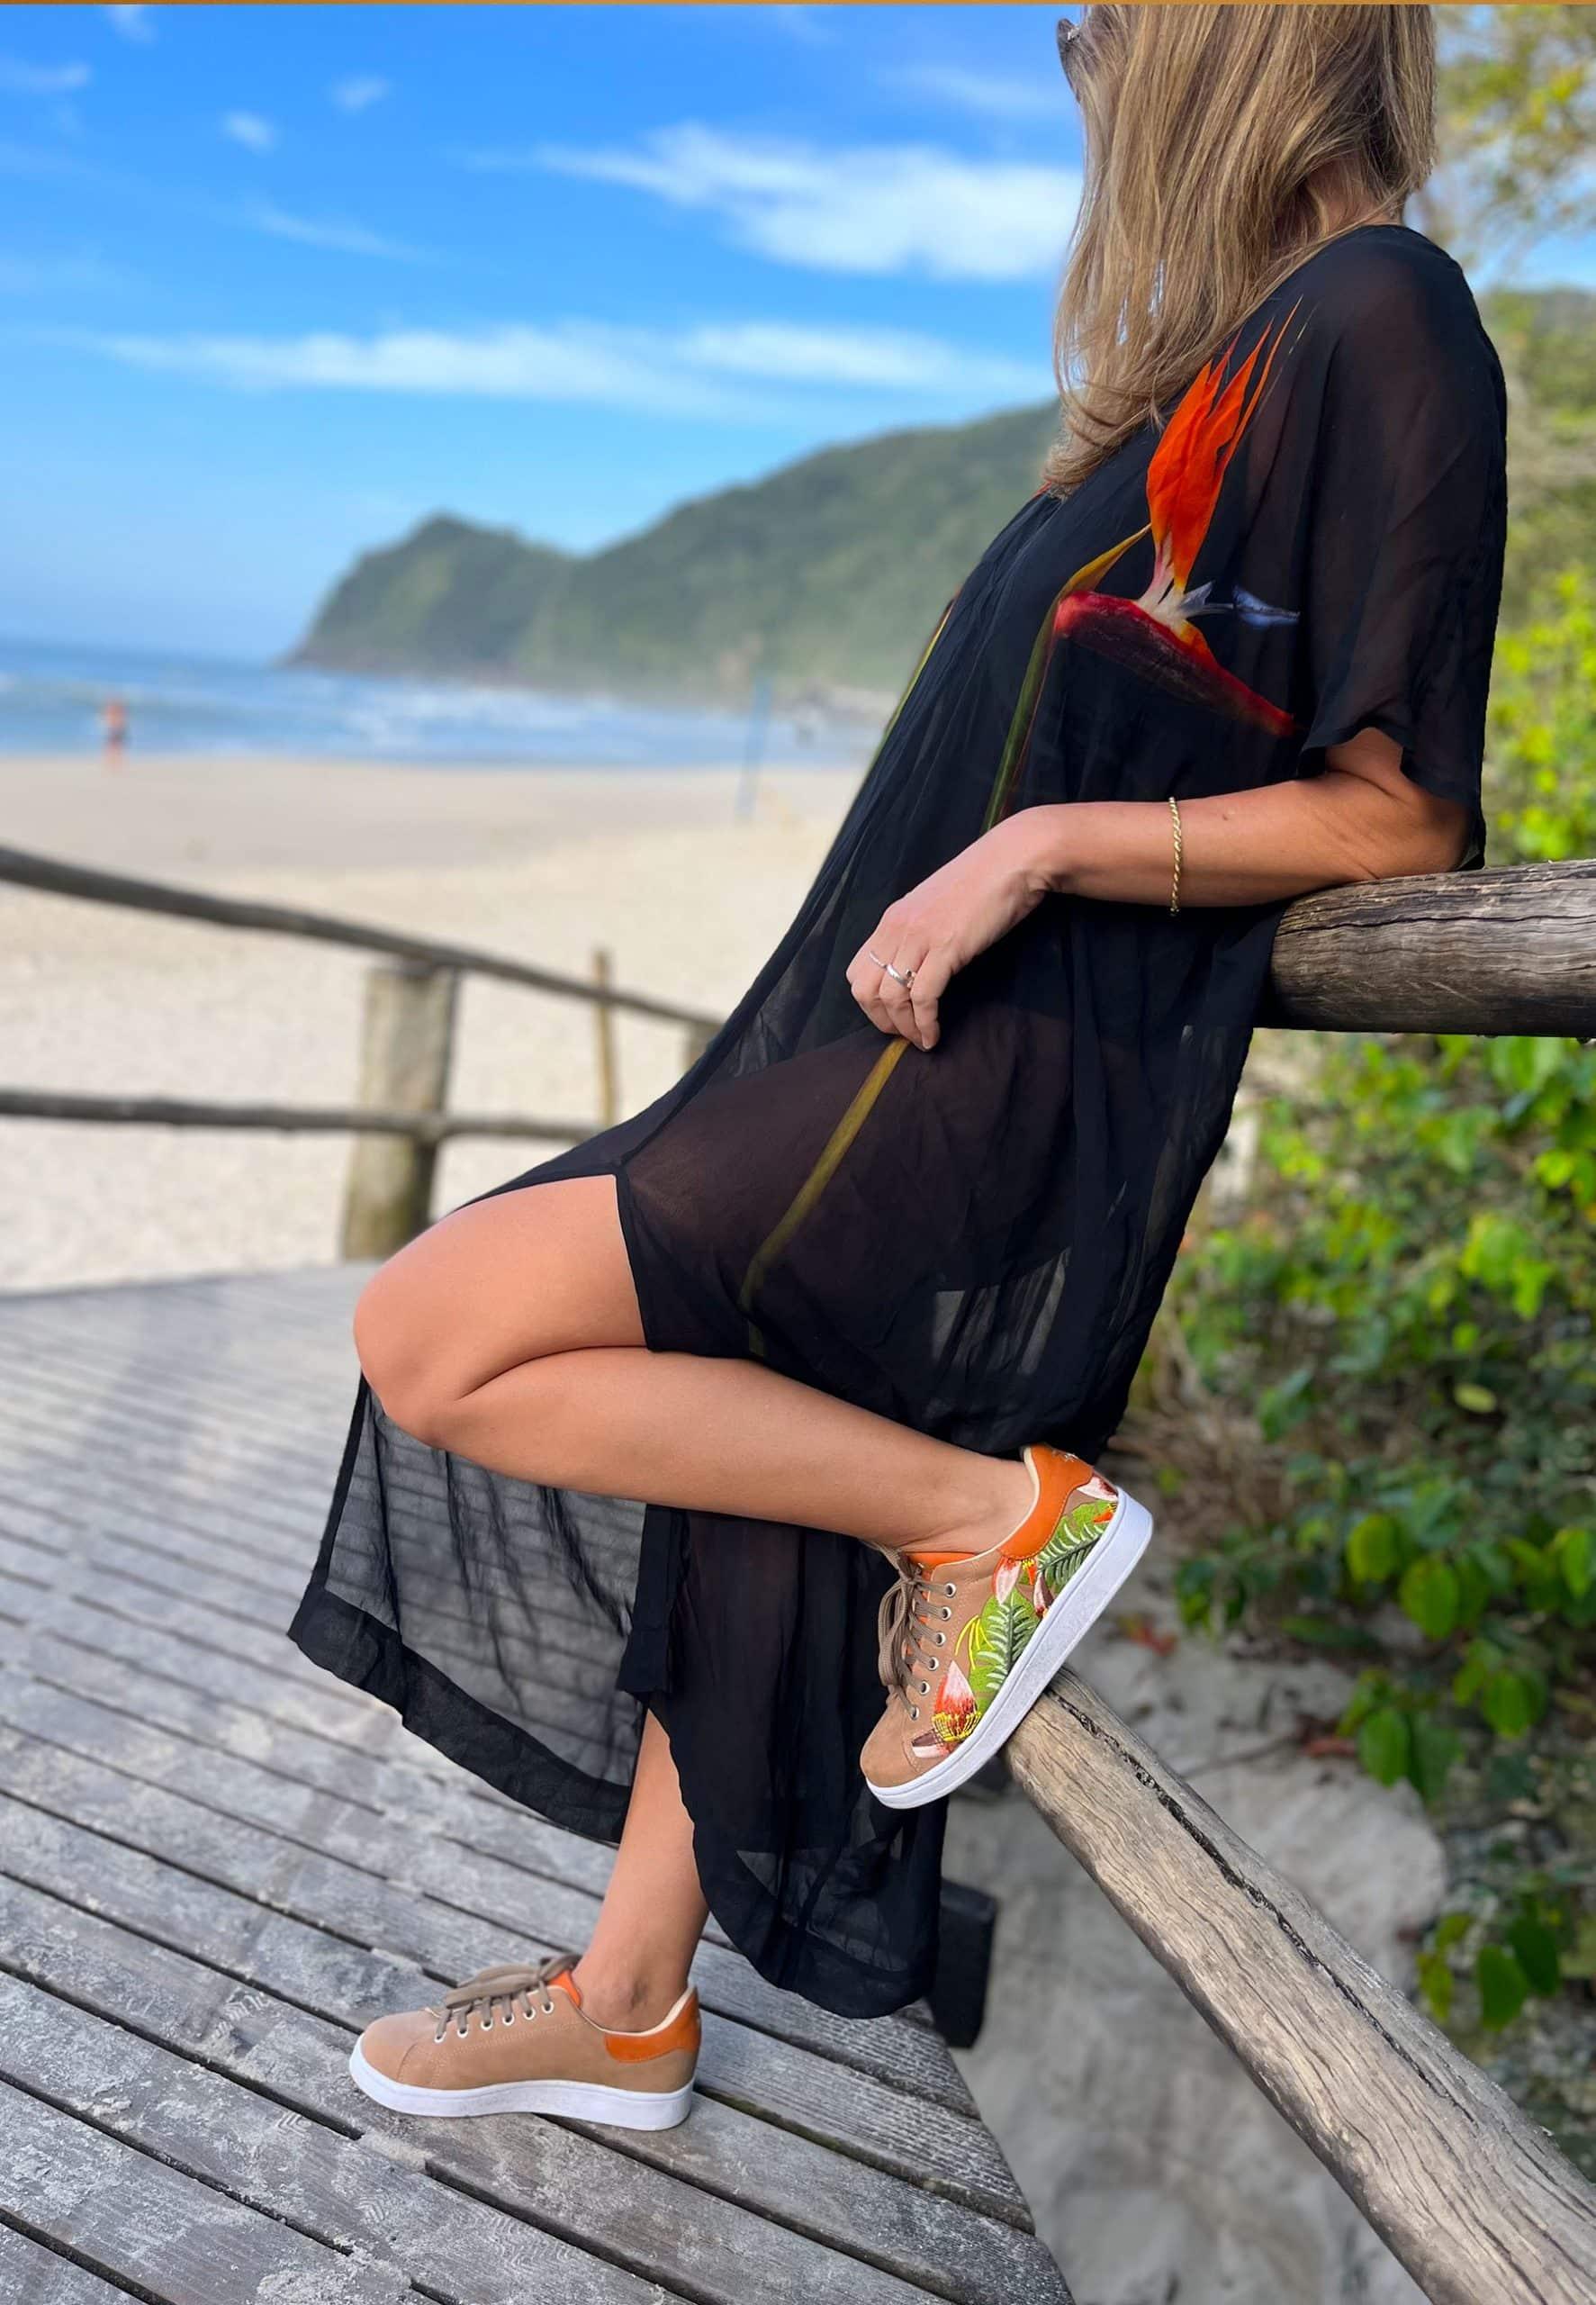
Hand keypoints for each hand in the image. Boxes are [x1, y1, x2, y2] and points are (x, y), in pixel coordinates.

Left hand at [847, 814, 1049, 1049]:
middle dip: (880, 1021)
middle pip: (865, 989)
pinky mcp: (946, 948)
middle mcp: (897, 929)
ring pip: (891, 997)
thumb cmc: (983, 882)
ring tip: (921, 1040)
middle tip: (904, 1035)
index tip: (891, 1016)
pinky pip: (923, 997)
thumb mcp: (936, 907)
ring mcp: (919, 938)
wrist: (1013, 860)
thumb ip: (920, 933)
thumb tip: (917, 965)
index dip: (869, 1002)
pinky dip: (925, 1023)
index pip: (857, 971)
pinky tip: (934, 1035)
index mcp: (891, 920)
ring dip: (904, 1028)